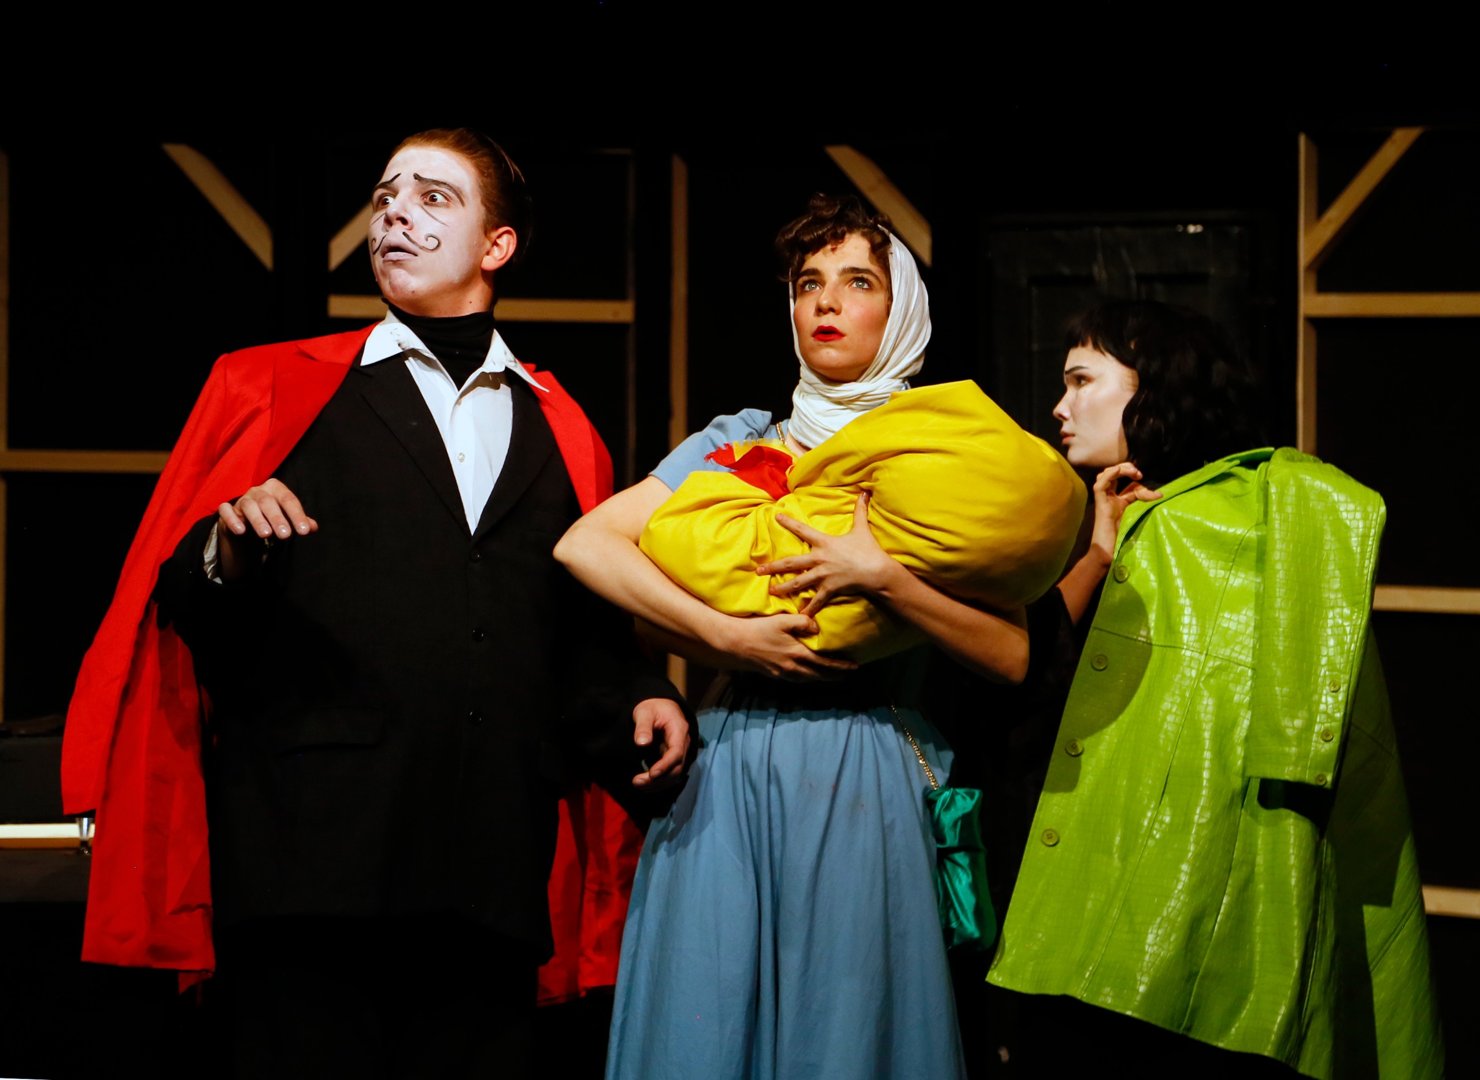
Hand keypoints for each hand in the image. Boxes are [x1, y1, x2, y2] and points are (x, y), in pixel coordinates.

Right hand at [216, 478, 317, 580]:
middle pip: (268, 502)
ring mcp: (241, 500)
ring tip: (266, 534)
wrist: (247, 526)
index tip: (305, 531)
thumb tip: (314, 527)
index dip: (297, 515)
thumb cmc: (272, 519)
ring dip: (258, 520)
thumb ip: (300, 522)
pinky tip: (241, 531)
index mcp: (275, 488)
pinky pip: (226, 511)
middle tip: (286, 535)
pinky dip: (233, 520)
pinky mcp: (227, 511)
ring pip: (248, 506)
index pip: (288, 500)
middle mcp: (257, 491)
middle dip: (277, 519)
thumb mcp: (288, 520)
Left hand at [631, 698, 690, 788]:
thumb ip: (643, 727)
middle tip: (636, 782)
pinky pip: (669, 774)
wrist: (661, 705)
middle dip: (659, 779)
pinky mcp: (672, 759)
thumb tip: (641, 744)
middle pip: (677, 768)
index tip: (651, 774)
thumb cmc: (652, 707)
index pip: (676, 753)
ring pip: (674, 774)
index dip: (665, 766)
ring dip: (658, 784)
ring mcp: (679, 752)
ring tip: (637, 784)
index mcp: (679, 730)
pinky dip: (658, 782)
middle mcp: (683, 744)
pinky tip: (643, 784)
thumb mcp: (645, 712)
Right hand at [718, 612, 857, 681]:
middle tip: (848, 674)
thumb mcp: (781, 620)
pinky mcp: (775, 674)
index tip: (854, 667)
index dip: (840, 666)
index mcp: (797, 654)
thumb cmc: (758, 629)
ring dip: (822, 678)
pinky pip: (797, 678)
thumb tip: (816, 628)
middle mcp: (793, 667)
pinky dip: (808, 677)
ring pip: (808, 679)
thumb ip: (801, 622)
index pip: (825, 663)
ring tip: (832, 675)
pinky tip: (809, 673)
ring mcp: (783, 673)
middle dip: (835, 676)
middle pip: (819, 675)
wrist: (736, 644)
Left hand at [758, 494, 900, 617]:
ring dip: (784, 587)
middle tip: (759, 570)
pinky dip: (808, 609)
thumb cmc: (869, 549)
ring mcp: (823, 575)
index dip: (789, 522)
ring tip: (772, 590)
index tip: (775, 517)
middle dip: (774, 566)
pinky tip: (799, 615)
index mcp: (824, 543)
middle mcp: (820, 559)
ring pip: (799, 582)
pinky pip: (816, 600)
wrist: (877, 571)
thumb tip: (865, 492)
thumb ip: (860, 510)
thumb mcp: (862, 528)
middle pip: (791, 563)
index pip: (803, 530)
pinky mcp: (830, 589)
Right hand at [1087, 463, 1160, 563]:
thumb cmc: (1122, 541)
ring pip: (1106, 476)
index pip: (1129, 485)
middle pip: (1114, 475)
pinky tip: (1119, 471)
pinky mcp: (1100, 506)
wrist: (1108, 554)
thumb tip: (1160, 494)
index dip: (1141, 484)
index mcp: (1119, 503)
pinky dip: (1109, 475)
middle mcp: (1110, 499)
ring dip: (1119, 469)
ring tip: (1133, 472)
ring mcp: (1104, 502)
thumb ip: (1144, 505)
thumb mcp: (1137, 518)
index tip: (1155, 493)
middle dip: (1128, 469)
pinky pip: (1100, 485)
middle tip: (1139, 474)